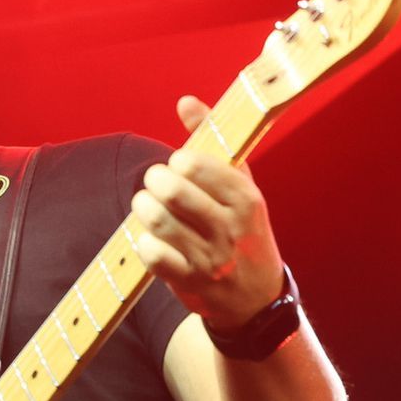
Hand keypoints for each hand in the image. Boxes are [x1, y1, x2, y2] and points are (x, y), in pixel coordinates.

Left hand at [130, 95, 285, 328]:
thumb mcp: (240, 187)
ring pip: (158, 222)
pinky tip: (149, 239)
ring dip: (143, 209)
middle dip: (155, 181)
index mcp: (246, 199)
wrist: (257, 300)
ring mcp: (211, 259)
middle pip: (172, 190)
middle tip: (155, 184)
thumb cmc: (243, 232)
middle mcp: (230, 229)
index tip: (179, 167)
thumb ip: (214, 142)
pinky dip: (143, 243)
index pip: (196, 165)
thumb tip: (185, 101)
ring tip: (145, 206)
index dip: (177, 162)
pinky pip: (152, 257)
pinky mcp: (190, 284)